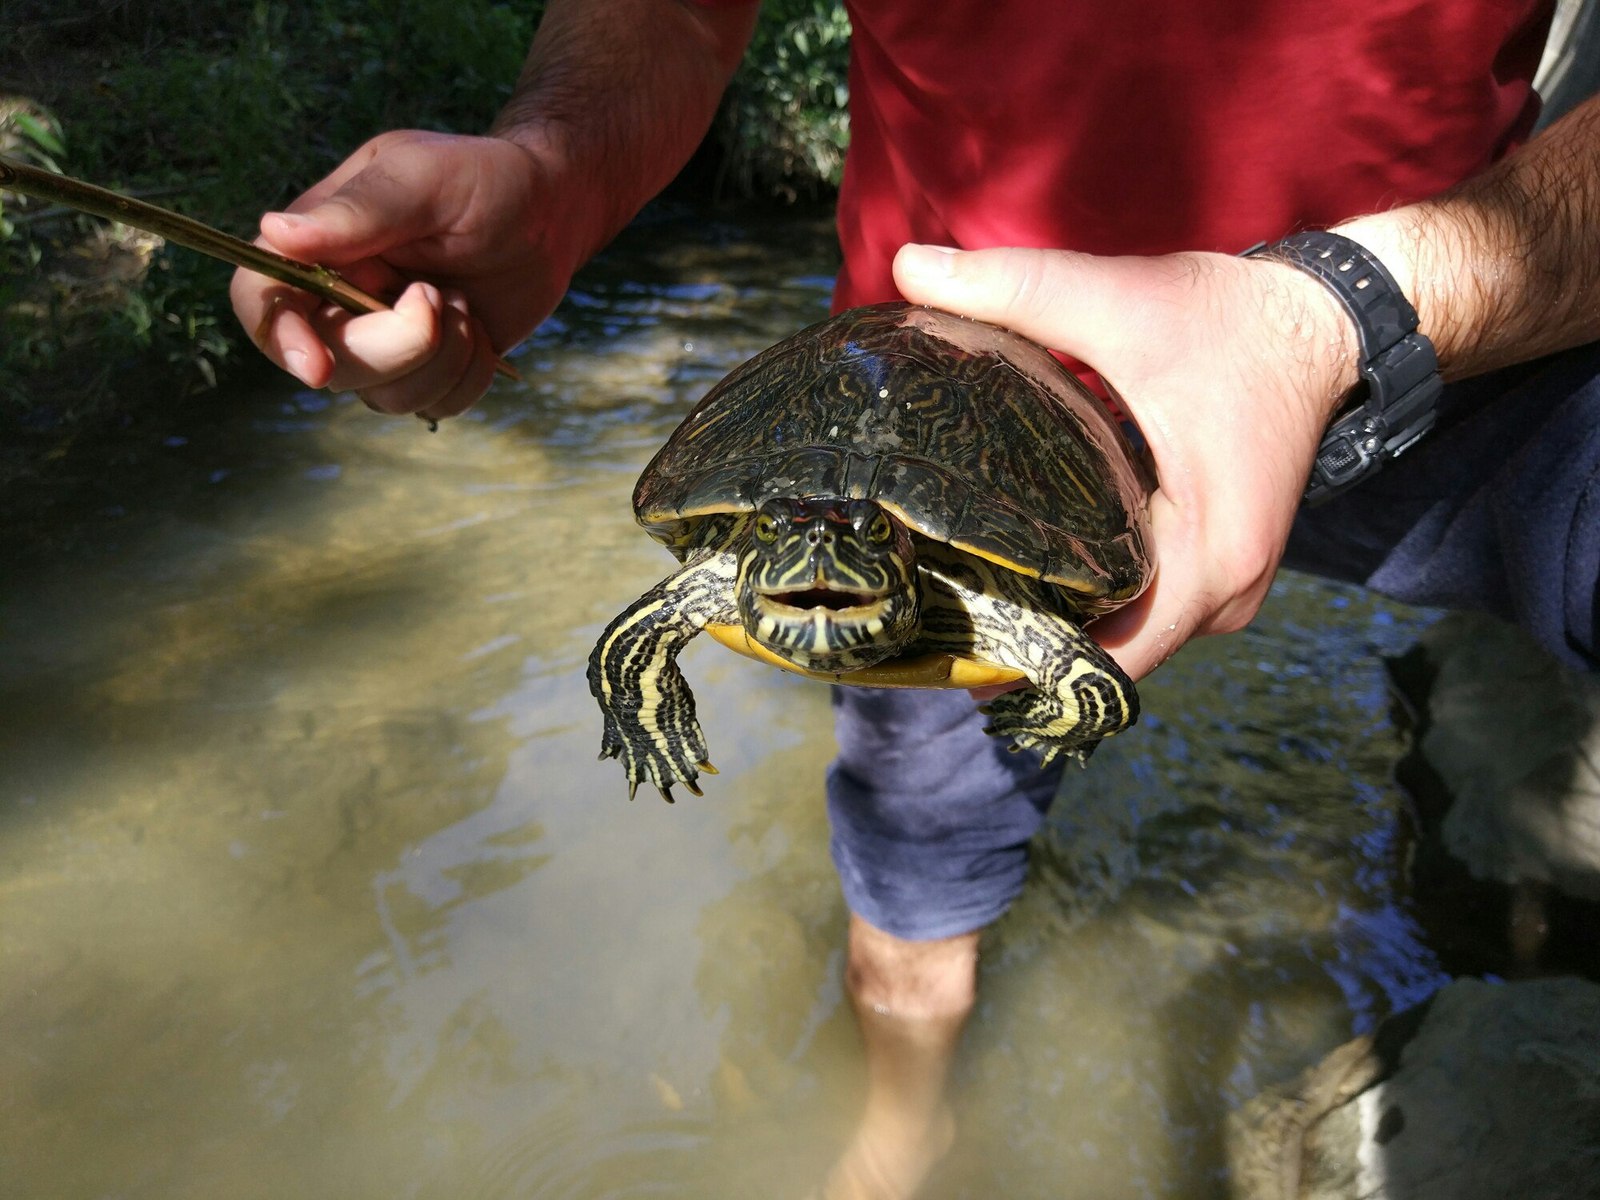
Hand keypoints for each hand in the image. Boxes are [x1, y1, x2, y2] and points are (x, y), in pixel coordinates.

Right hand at [230, 130, 582, 422]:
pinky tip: (480, 330)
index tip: (317, 366)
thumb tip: (275, 234)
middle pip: (330, 362)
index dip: (279, 336)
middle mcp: (340, 300)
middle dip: (395, 347)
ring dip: (442, 358)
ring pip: (386, 396)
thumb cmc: (484, 180)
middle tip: (441, 298)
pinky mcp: (430, 370)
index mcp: (318, 246)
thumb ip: (357, 212)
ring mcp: (384, 342)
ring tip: (463, 302)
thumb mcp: (424, 180)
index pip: (262, 299)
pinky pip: (436, 406)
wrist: (551, 213)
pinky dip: (470, 376)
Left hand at [895, 243, 1359, 682]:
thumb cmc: (1230, 320)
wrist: (1322, 322)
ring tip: (961, 604)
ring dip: (1055, 627)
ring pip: (1123, 639)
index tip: (948, 647)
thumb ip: (1016, 289)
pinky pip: (1140, 610)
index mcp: (1209, 558)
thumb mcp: (1120, 301)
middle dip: (1025, 648)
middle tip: (933, 623)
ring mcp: (1223, 591)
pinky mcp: (1214, 571)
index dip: (1026, 662)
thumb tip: (907, 265)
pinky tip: (1017, 578)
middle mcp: (1224, 597)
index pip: (1107, 660)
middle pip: (1108, 659)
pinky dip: (1086, 602)